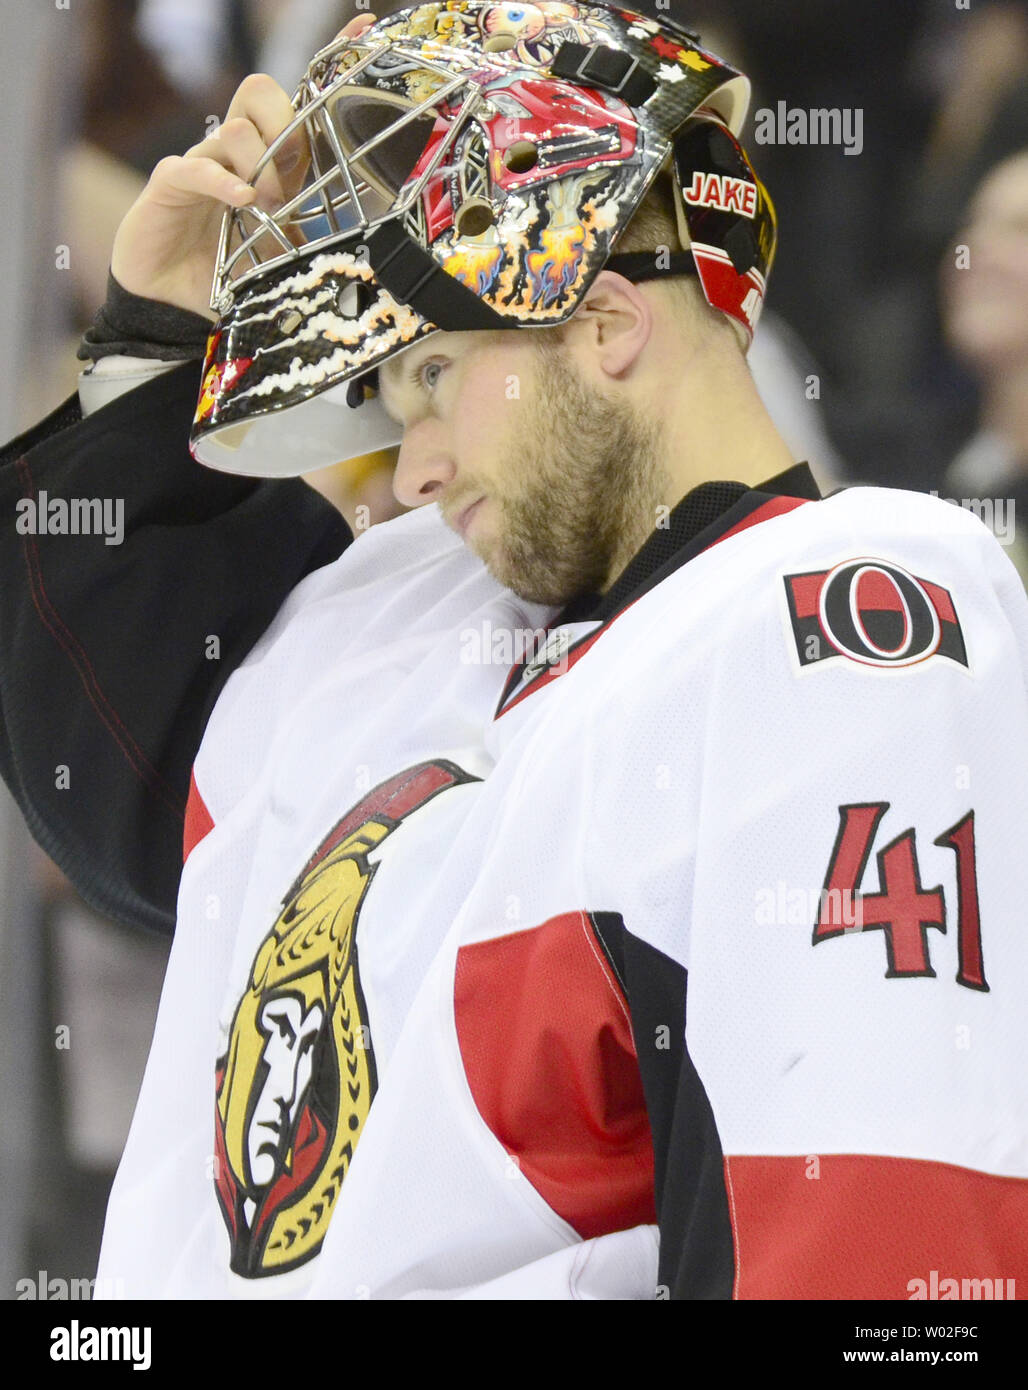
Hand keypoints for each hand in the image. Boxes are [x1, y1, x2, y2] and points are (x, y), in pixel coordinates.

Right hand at [109, 13, 378, 317]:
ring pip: (235, 129)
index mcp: (263, 160)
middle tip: (290, 183)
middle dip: (284, 130)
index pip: (293, 99)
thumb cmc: (221, 269)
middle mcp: (232, 150)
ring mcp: (200, 161)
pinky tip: (241, 201)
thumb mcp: (277, 255)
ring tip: (264, 210)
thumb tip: (354, 256)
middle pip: (258, 91)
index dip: (325, 65)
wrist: (168, 297)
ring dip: (260, 169)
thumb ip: (308, 243)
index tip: (361, 28)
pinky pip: (196, 166)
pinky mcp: (170, 183)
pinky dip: (222, 182)